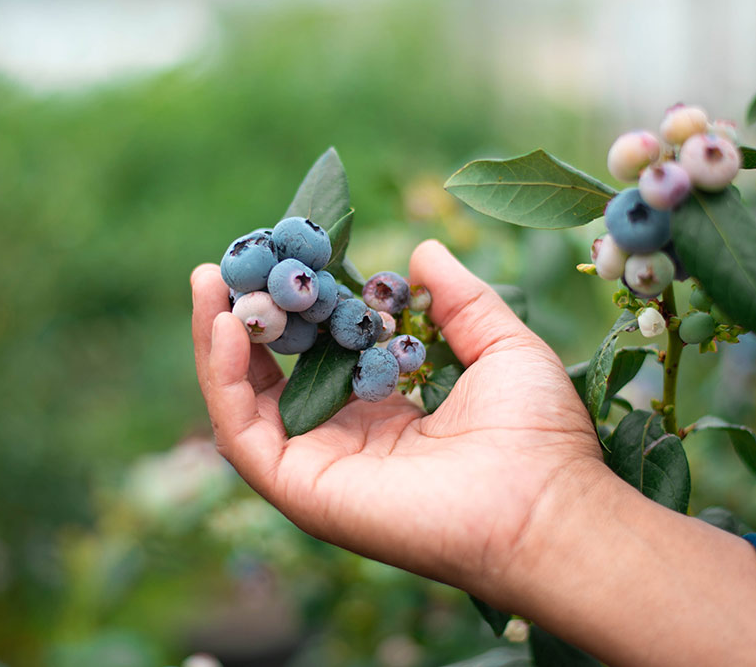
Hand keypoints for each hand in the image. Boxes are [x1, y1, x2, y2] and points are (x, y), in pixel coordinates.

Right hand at [191, 239, 604, 600]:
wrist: (546, 504)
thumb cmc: (537, 435)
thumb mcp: (500, 345)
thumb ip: (460, 300)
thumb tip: (423, 252)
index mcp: (384, 413)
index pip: (317, 355)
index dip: (297, 306)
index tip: (286, 255)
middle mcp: (343, 440)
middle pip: (268, 377)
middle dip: (243, 318)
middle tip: (223, 265)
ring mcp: (318, 466)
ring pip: (243, 403)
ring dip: (218, 342)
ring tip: (209, 282)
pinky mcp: (302, 488)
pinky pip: (243, 433)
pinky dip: (225, 379)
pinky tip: (228, 326)